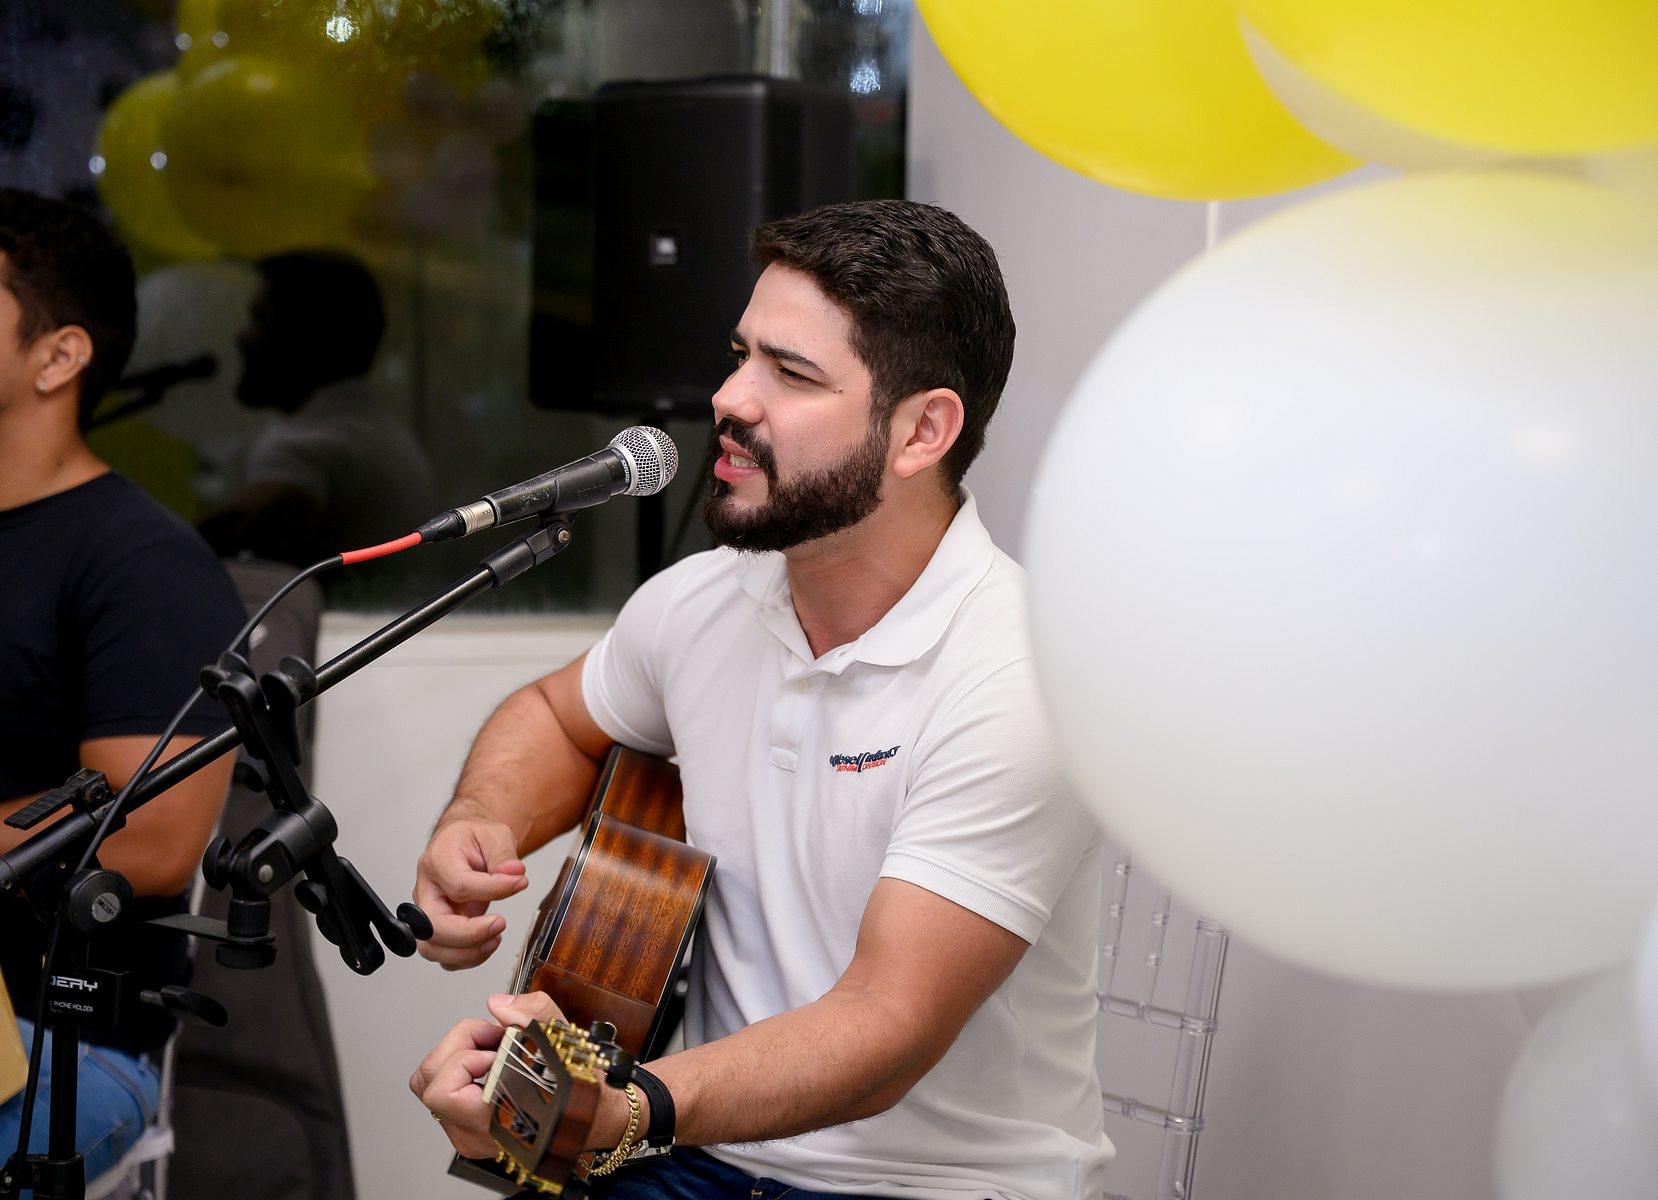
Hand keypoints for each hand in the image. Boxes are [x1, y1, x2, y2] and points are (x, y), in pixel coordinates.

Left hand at [410, 992, 564, 1159]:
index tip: (499, 1043)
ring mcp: (467, 1135)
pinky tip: (489, 1062)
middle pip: (427, 1083)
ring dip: (456, 1056)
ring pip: (430, 1087)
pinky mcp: (465, 1130)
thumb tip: (497, 1005)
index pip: (443, 1090)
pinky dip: (460, 1070)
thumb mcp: (562, 1038)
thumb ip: (531, 1013)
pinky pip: (444, 1094)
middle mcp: (474, 1135)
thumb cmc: (576, 1085)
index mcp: (493, 1121)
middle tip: (491, 1037)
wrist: (588, 1115)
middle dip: (458, 1047)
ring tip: (488, 1048)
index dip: (467, 1055)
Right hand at [414, 817, 529, 968]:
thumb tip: (513, 873)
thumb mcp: (494, 834)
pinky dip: (465, 958)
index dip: (492, 889)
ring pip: (432, 947)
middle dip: (470, 933)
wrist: (463, 844)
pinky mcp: (437, 928)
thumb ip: (504, 854)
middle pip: (433, 925)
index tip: (518, 883)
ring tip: (495, 939)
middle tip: (500, 923)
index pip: (459, 884)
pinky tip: (487, 944)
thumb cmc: (472, 839)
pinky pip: (443, 955)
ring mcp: (428, 912)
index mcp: (438, 860)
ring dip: (466, 952)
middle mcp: (425, 889)